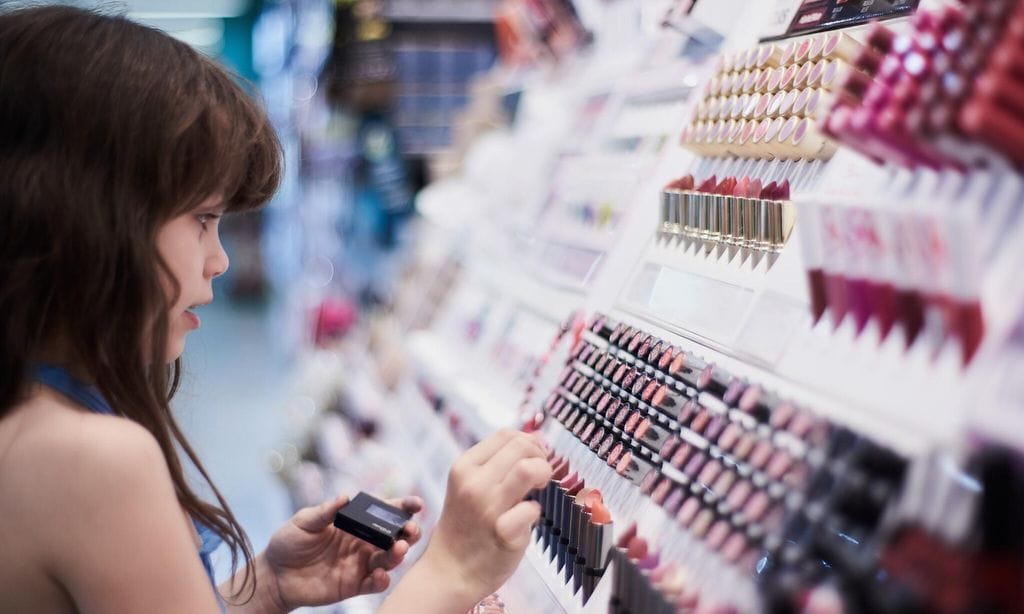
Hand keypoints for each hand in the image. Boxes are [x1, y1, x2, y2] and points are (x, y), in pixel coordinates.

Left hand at [263, 493, 422, 610]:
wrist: (275, 575)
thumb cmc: (289, 542)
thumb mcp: (304, 522)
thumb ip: (325, 511)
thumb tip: (345, 496)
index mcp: (355, 522)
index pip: (383, 512)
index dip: (402, 507)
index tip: (416, 504)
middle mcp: (363, 542)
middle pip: (394, 536)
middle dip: (408, 532)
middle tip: (411, 530)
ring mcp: (360, 564)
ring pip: (389, 559)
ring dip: (398, 554)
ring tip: (398, 549)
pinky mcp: (354, 585)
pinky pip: (375, 583)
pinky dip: (382, 579)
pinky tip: (380, 574)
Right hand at [420, 429, 551, 602]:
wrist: (450, 571)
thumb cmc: (466, 527)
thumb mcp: (468, 486)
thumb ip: (495, 465)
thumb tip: (535, 442)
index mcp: (464, 467)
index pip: (506, 434)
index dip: (529, 441)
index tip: (533, 458)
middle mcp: (473, 483)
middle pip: (521, 446)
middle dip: (540, 457)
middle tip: (540, 476)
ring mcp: (487, 508)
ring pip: (528, 469)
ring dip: (543, 474)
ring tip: (538, 488)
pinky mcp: (503, 532)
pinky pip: (533, 509)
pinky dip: (535, 512)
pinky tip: (525, 521)